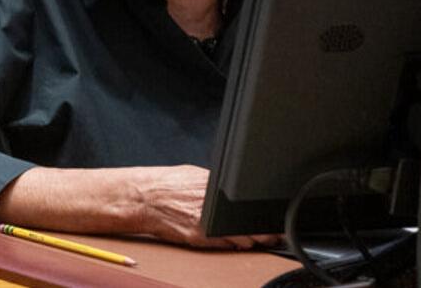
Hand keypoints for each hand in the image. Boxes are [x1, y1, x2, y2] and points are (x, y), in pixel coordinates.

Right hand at [136, 165, 279, 249]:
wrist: (143, 198)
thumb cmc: (168, 185)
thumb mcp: (198, 175)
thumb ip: (218, 184)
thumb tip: (235, 188)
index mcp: (216, 187)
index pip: (250, 202)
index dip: (266, 211)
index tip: (277, 215)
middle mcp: (213, 205)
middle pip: (251, 221)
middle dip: (267, 228)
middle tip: (276, 231)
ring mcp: (206, 223)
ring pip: (243, 237)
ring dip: (255, 239)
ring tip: (265, 238)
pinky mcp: (198, 238)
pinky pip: (225, 246)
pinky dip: (236, 246)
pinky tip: (243, 243)